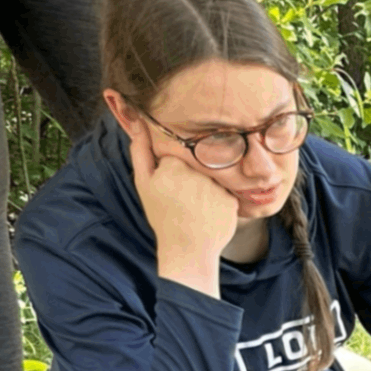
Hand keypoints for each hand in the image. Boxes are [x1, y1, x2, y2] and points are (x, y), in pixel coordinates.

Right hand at [126, 122, 239, 293]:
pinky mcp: (232, 199)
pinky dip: (219, 200)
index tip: (170, 184)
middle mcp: (197, 170)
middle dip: (192, 177)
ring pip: (213, 176)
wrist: (188, 250)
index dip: (173, 168)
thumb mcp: (144, 182)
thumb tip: (138, 121)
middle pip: (197, 164)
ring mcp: (217, 185)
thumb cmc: (163, 216)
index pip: (177, 153)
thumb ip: (140, 151)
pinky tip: (209, 212)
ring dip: (207, 187)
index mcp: (174, 163)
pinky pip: (226, 191)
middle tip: (185, 198)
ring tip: (197, 207)